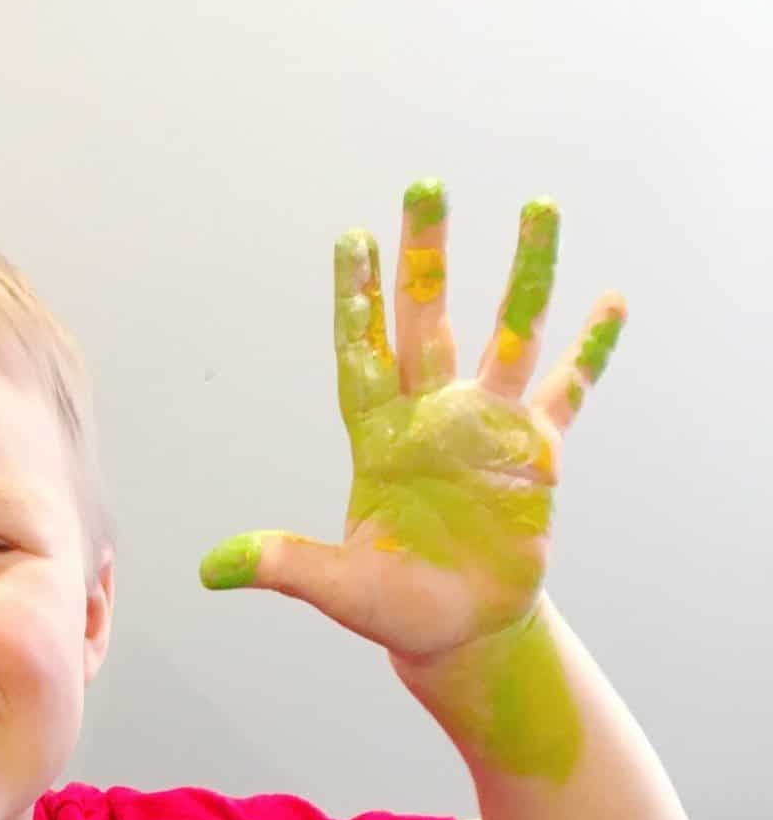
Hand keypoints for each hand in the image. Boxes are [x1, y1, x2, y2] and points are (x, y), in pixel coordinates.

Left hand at [200, 180, 626, 662]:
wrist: (460, 631)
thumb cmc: (395, 608)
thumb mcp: (337, 587)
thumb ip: (284, 564)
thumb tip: (209, 570)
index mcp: (381, 439)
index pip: (364, 354)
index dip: (360, 300)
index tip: (351, 240)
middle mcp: (433, 417)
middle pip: (429, 320)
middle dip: (426, 257)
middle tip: (424, 188)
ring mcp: (488, 426)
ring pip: (509, 333)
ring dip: (525, 274)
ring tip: (539, 207)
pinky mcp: (535, 452)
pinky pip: (567, 389)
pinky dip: (590, 350)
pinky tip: (610, 302)